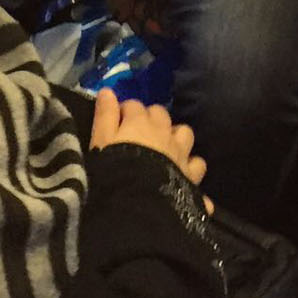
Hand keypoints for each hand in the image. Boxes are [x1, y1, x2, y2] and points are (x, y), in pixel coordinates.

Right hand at [90, 89, 209, 203]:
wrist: (139, 207)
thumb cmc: (114, 171)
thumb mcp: (100, 142)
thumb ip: (104, 116)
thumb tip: (107, 90)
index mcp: (141, 123)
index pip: (134, 105)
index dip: (125, 111)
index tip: (117, 121)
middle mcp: (165, 134)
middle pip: (161, 115)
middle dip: (152, 119)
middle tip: (139, 134)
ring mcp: (181, 155)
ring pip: (185, 135)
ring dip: (177, 138)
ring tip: (165, 149)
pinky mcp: (191, 179)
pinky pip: (197, 170)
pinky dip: (191, 172)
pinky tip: (185, 181)